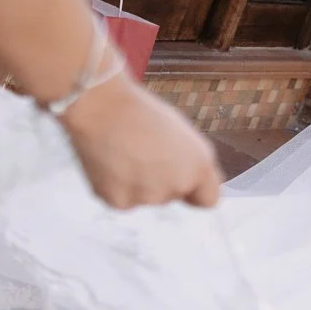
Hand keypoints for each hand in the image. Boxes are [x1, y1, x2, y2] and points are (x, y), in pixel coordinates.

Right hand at [61, 76, 221, 209]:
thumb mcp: (182, 134)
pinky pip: (122, 200)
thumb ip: (189, 163)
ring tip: (125, 153)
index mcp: (200, 166)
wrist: (103, 108)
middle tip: (143, 151)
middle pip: (172, 196)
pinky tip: (111, 163)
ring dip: (137, 184)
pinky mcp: (120, 202)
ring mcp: (148, 197)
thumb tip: (188, 183)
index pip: (208, 200)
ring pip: (146, 198)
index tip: (181, 179)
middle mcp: (178, 185)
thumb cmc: (142, 112)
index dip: (194, 189)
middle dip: (161, 180)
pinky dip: (115, 187)